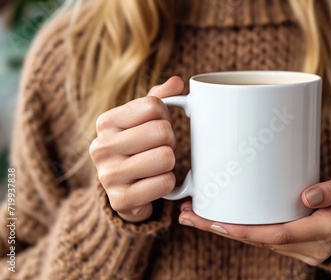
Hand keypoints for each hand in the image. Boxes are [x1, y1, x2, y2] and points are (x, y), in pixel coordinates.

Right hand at [89, 76, 183, 221]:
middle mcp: (101, 147)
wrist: (124, 191)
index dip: (165, 116)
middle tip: (160, 149)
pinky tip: (155, 183)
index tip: (158, 126)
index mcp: (106, 122)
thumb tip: (177, 83)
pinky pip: (165, 183)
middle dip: (170, 141)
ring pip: (165, 157)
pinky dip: (168, 183)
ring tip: (157, 166)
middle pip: (162, 131)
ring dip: (170, 163)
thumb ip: (159, 98)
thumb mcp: (143, 120)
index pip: (154, 105)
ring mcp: (108, 176)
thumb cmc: (137, 148)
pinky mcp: (121, 200)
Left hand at [178, 167, 330, 265]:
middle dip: (222, 230)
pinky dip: (241, 231)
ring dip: (227, 230)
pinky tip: (221, 218)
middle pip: (259, 241)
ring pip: (258, 243)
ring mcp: (301, 248)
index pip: (279, 235)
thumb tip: (308, 195)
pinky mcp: (296, 243)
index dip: (246, 231)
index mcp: (325, 230)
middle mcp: (309, 245)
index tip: (217, 221)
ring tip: (194, 215)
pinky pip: (265, 240)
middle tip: (189, 216)